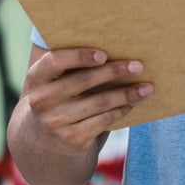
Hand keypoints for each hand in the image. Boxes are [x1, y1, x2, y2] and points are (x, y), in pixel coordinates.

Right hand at [20, 47, 152, 152]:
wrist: (42, 137)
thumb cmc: (57, 95)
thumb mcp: (52, 80)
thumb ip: (70, 64)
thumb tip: (116, 45)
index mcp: (36, 77)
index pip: (55, 61)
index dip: (80, 56)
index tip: (104, 54)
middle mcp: (42, 100)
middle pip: (84, 80)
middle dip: (115, 71)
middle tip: (139, 66)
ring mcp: (55, 122)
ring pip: (100, 103)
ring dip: (127, 94)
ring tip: (147, 88)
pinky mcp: (71, 139)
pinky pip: (103, 120)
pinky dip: (121, 110)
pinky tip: (132, 104)